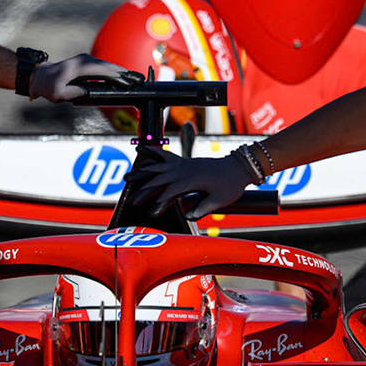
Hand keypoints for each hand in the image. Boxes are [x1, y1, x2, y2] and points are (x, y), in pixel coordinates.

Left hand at [28, 54, 130, 101]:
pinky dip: (113, 71)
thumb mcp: (59, 94)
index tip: (128, 80)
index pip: (102, 70)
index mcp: (79, 67)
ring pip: (107, 65)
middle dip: (124, 73)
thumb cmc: (49, 86)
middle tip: (138, 79)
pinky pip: (103, 66)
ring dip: (121, 71)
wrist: (40, 76)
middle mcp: (84, 60)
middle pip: (108, 66)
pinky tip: (122, 76)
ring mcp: (86, 60)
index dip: (117, 76)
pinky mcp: (86, 62)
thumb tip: (89, 92)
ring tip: (134, 78)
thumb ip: (74, 93)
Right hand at [119, 144, 255, 221]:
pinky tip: (140, 149)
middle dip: (144, 190)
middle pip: (159, 179)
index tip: (151, 212)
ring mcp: (183, 164)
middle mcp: (184, 170)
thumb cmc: (230, 184)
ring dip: (141, 172)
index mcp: (191, 180)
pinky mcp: (183, 161)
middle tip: (132, 201)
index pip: (170, 191)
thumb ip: (203, 208)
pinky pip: (163, 155)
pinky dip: (151, 152)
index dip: (159, 202)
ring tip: (127, 177)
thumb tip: (189, 216)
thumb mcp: (220, 200)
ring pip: (157, 166)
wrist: (238, 167)